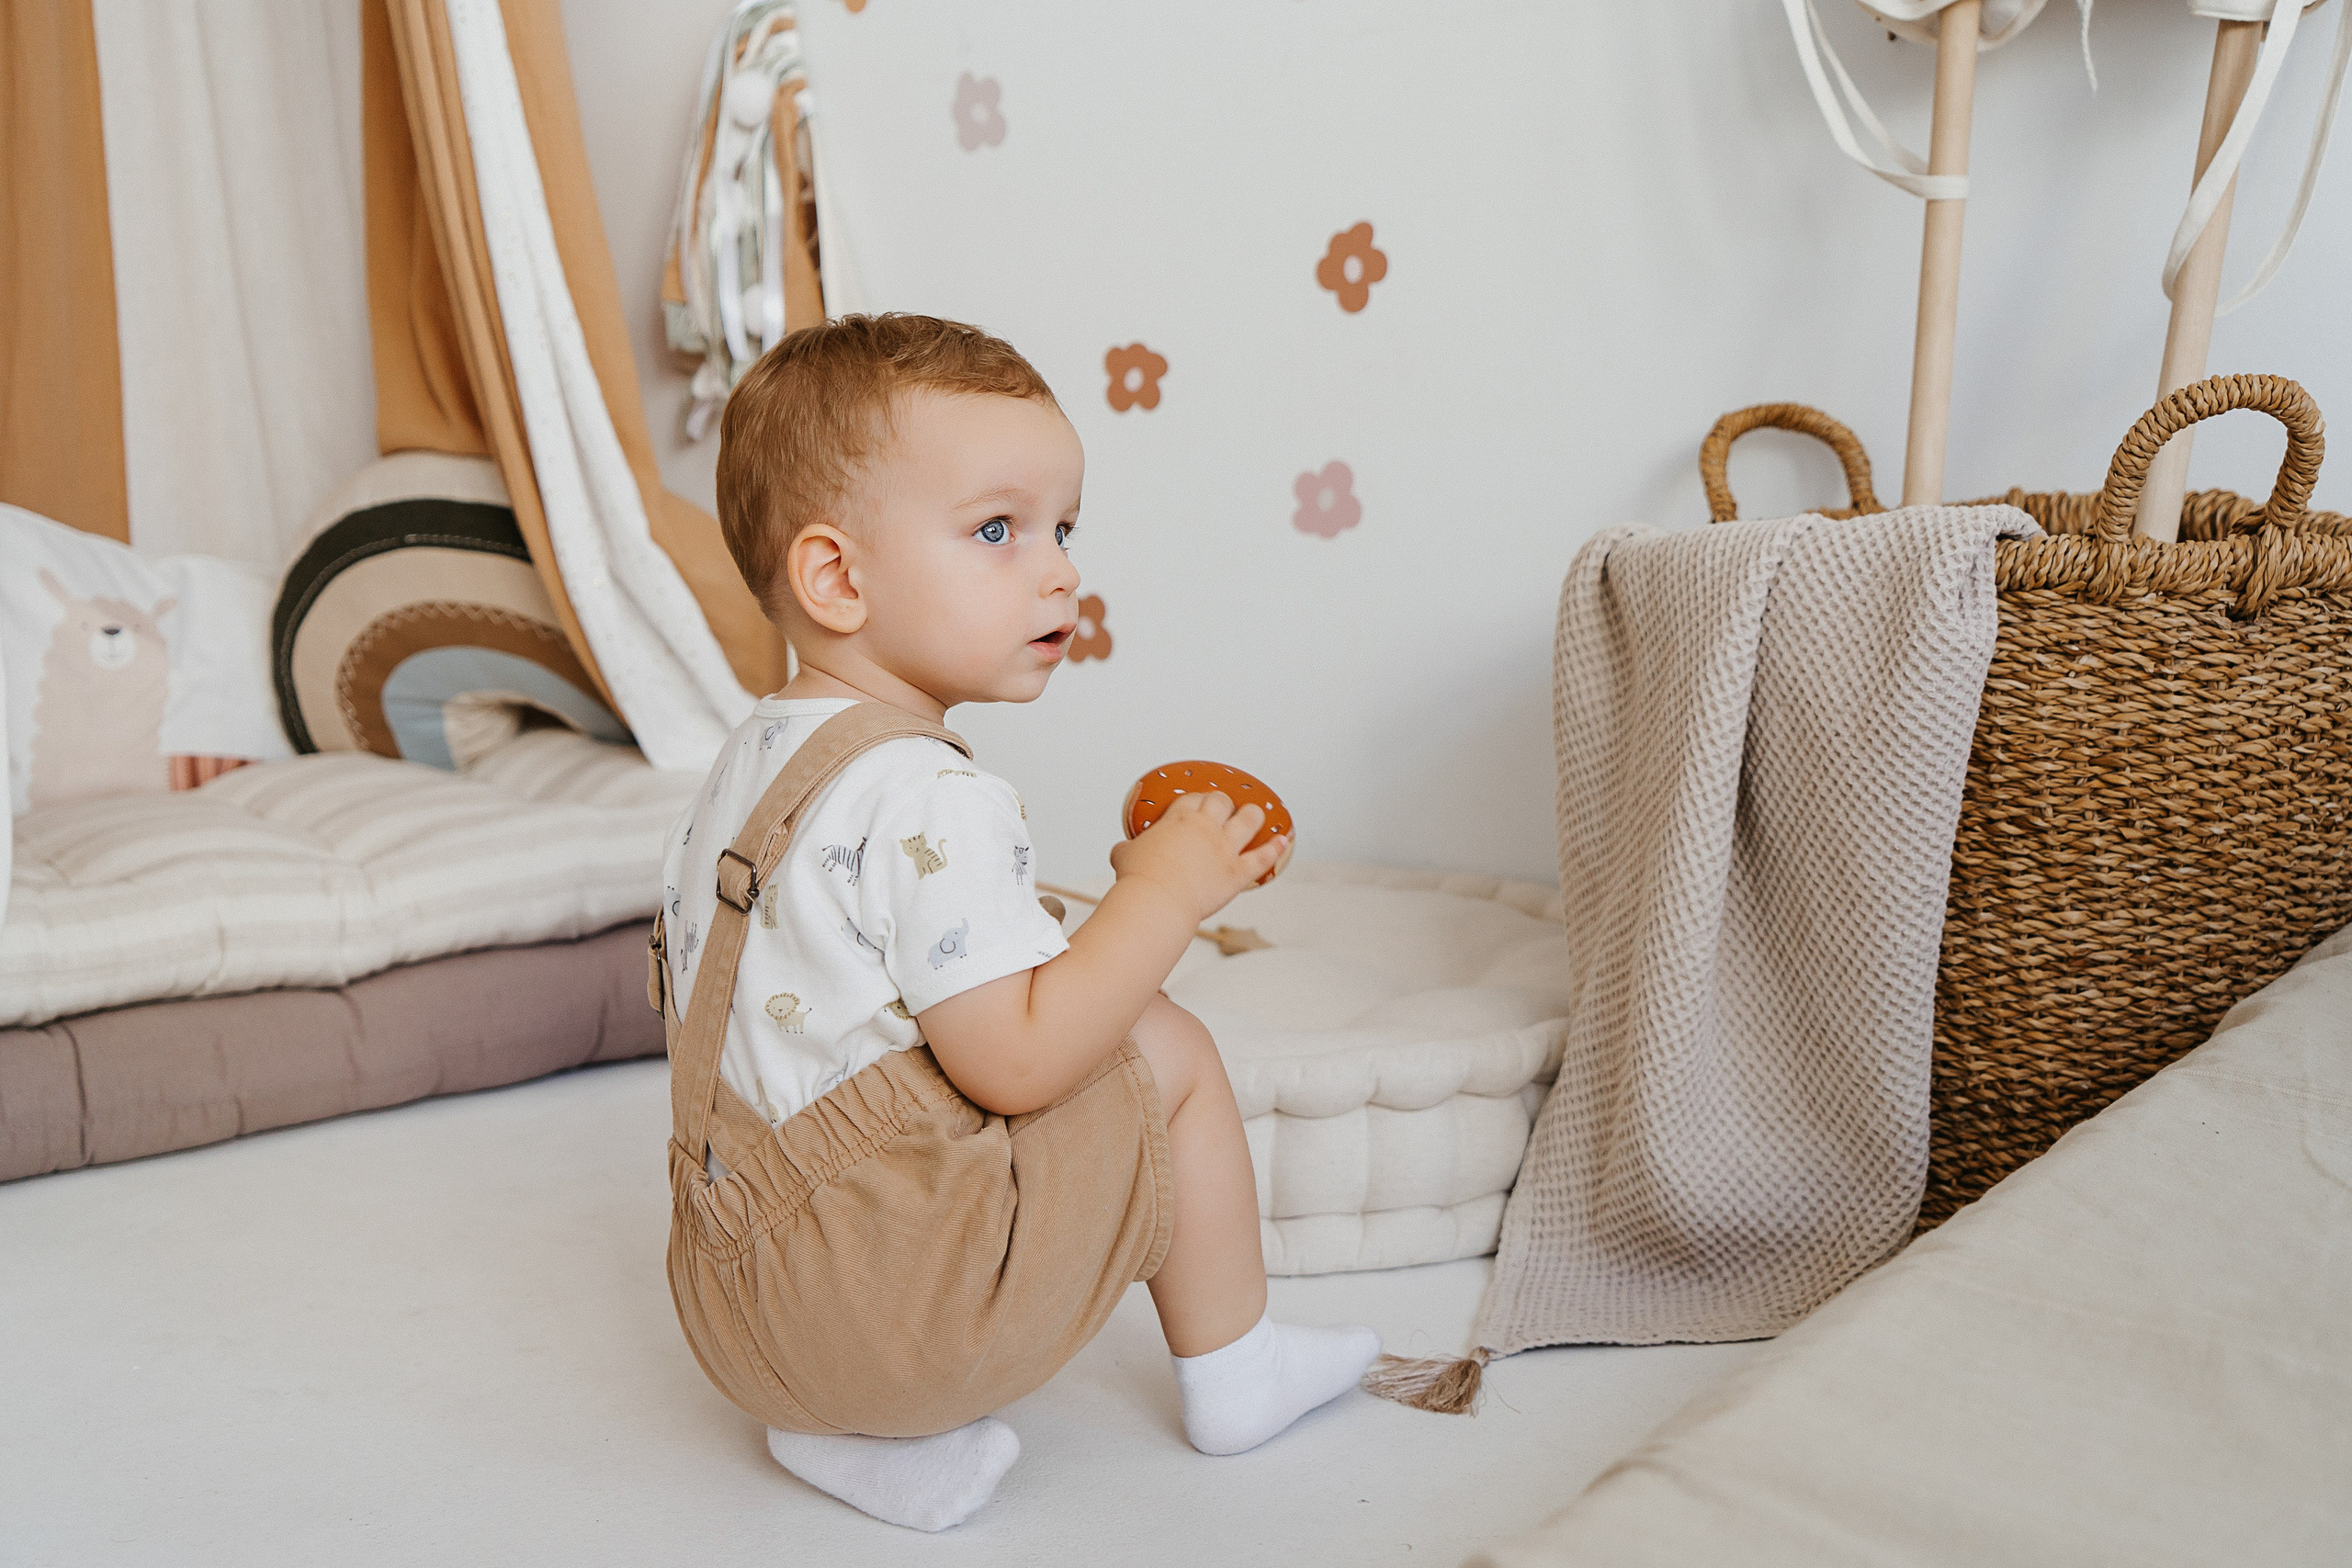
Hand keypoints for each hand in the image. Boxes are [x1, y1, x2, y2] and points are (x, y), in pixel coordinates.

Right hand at [1108, 790, 1287, 923]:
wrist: (1157, 901)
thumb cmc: (1140, 880)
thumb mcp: (1125, 856)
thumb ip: (1126, 850)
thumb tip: (1119, 850)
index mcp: (1178, 820)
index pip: (1192, 799)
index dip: (1197, 800)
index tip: (1197, 804)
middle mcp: (1204, 828)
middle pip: (1220, 802)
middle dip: (1222, 803)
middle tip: (1223, 808)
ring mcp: (1223, 849)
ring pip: (1248, 821)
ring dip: (1253, 815)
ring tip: (1255, 814)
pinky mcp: (1236, 873)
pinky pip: (1262, 858)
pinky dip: (1275, 848)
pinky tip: (1284, 840)